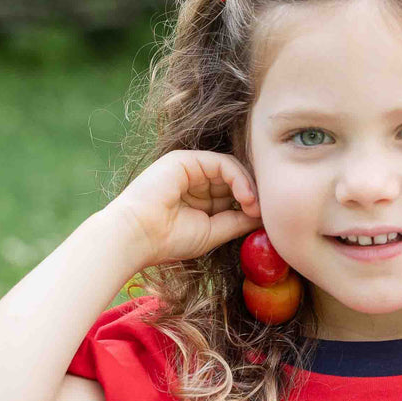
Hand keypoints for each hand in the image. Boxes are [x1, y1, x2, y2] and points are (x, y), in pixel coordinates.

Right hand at [109, 149, 262, 266]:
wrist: (138, 236)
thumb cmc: (169, 240)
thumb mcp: (213, 232)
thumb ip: (237, 222)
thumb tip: (263, 217)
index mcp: (199, 199)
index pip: (233, 193)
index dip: (250, 203)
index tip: (263, 219)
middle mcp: (195, 181)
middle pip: (235, 178)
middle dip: (253, 193)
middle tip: (264, 211)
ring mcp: (190, 169)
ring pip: (231, 168)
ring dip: (249, 186)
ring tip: (254, 206)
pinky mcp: (186, 160)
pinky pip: (222, 163)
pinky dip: (238, 178)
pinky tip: (245, 196)